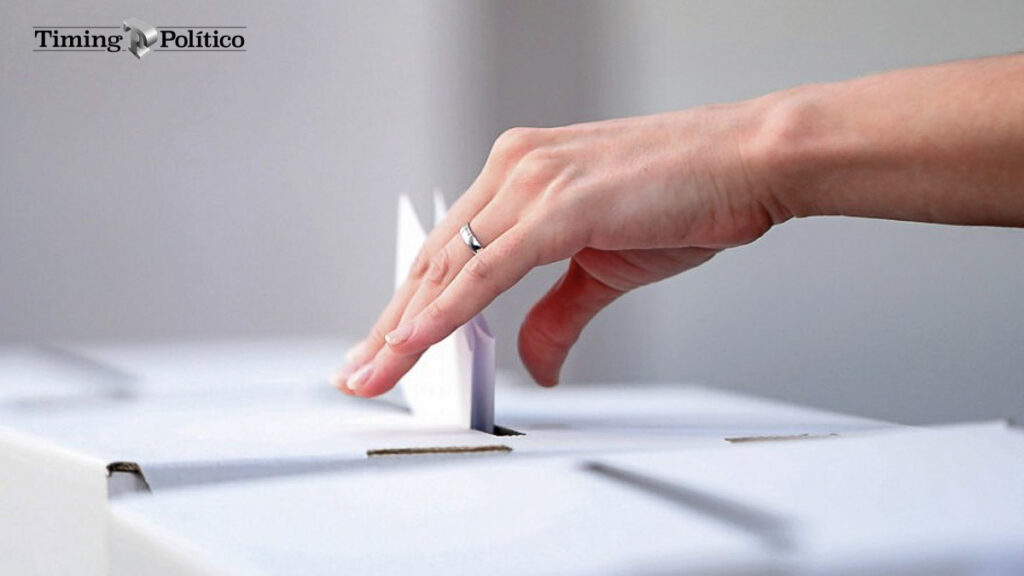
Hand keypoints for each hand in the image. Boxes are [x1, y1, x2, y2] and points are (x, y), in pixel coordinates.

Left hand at [334, 101, 786, 395]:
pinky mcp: (560, 206)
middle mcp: (514, 170)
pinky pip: (489, 270)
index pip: (447, 254)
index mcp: (520, 175)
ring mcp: (533, 183)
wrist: (750, 162)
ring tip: (373, 374)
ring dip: (404, 329)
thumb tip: (535, 362)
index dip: (410, 307)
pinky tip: (416, 341)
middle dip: (390, 327)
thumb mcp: (604, 269)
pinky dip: (448, 310)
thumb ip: (557, 315)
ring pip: (449, 269)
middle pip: (433, 263)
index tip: (385, 349)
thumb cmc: (688, 195)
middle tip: (359, 374)